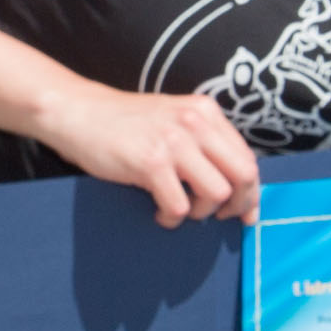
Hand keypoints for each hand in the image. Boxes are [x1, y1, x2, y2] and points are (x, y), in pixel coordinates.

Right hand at [40, 77, 260, 227]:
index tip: (245, 213)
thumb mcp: (173, 119)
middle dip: (238, 206)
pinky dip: (171, 218)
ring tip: (178, 210)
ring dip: (200, 212)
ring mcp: (174, 142)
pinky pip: (179, 206)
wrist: (79, 112)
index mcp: (206, 111)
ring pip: (216, 193)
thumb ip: (203, 141)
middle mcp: (196, 123)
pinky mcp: (151, 162)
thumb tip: (233, 184)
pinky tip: (157, 212)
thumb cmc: (125, 123)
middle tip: (219, 219)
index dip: (251, 192)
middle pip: (243, 175)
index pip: (247, 157)